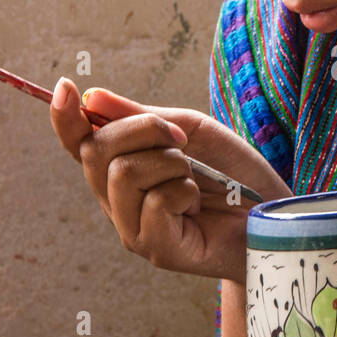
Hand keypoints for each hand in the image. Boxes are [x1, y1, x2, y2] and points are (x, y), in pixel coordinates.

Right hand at [49, 80, 291, 279]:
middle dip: (143, 130)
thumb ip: (144, 117)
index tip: (66, 87)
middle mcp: (117, 201)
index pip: (78, 143)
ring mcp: (132, 228)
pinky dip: (184, 192)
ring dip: (170, 163)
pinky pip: (154, 202)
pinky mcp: (154, 249)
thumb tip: (92, 97)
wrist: (272, 214)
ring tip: (193, 179)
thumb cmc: (233, 174)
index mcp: (121, 168)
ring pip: (123, 174)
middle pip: (96, 151)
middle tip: (180, 140)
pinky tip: (197, 206)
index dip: (64, 117)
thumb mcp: (191, 131)